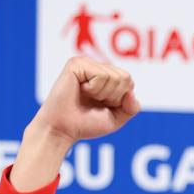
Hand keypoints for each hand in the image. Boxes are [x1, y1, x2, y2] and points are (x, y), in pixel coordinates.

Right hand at [11, 57, 139, 191]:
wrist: (62, 130)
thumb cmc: (85, 124)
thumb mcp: (116, 119)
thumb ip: (131, 108)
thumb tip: (131, 92)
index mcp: (105, 77)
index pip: (128, 82)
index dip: (119, 100)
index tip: (102, 106)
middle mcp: (96, 67)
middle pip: (124, 77)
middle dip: (113, 97)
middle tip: (94, 102)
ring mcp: (85, 63)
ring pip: (114, 77)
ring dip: (102, 94)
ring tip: (86, 97)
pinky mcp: (76, 64)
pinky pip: (101, 75)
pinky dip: (94, 89)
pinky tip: (80, 91)